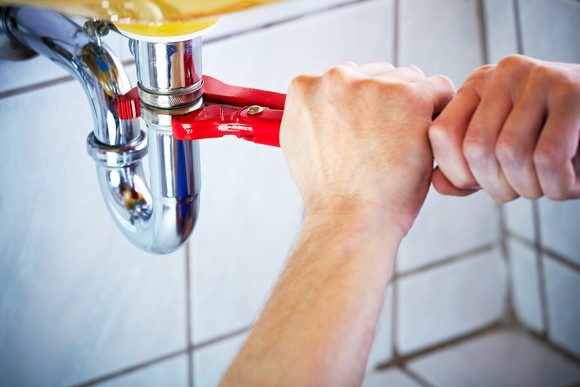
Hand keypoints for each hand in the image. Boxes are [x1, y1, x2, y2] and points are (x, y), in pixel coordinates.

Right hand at [280, 62, 454, 234]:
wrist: (349, 219)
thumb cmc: (331, 193)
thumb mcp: (300, 145)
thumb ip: (314, 115)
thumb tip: (328, 105)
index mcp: (305, 87)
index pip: (346, 78)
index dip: (361, 106)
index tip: (366, 131)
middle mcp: (335, 78)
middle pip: (377, 74)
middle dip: (386, 103)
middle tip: (386, 143)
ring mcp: (373, 85)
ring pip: (409, 80)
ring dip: (413, 107)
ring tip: (403, 146)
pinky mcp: (410, 97)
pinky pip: (439, 89)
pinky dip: (440, 112)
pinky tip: (425, 140)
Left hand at [429, 54, 579, 200]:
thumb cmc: (552, 137)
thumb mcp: (501, 150)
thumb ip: (467, 170)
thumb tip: (438, 184)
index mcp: (477, 86)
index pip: (441, 134)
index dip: (458, 173)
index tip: (484, 186)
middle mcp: (502, 74)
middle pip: (475, 147)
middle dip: (497, 187)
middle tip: (525, 191)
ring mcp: (537, 77)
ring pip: (510, 152)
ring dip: (529, 188)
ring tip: (550, 187)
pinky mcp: (572, 91)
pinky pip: (548, 155)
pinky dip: (557, 184)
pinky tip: (571, 185)